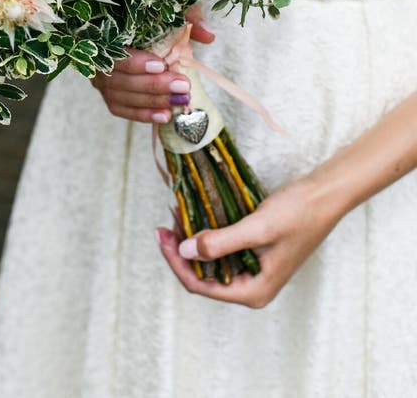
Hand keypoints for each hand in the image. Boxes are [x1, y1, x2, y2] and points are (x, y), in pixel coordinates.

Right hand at [91, 8, 214, 123]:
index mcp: (107, 34)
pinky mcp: (110, 97)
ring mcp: (101, 80)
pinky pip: (123, 110)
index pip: (116, 52)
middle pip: (120, 79)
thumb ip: (188, 20)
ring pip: (121, 96)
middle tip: (182, 86)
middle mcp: (99, 59)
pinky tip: (165, 116)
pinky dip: (143, 115)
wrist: (144, 37)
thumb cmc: (155, 24)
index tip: (162, 65)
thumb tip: (208, 35)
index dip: (136, 62)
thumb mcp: (171, 16)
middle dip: (153, 85)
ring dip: (152, 101)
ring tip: (178, 101)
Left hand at [156, 174, 340, 307]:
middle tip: (165, 226)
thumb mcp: (257, 228)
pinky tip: (195, 216)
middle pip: (203, 275)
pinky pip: (221, 247)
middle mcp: (251, 285)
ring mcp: (252, 268)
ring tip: (175, 217)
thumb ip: (221, 243)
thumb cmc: (297, 214)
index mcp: (253, 291)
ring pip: (210, 260)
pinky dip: (206, 234)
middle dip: (181, 251)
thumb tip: (186, 251)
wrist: (324, 195)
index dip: (177, 263)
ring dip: (191, 241)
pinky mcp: (253, 251)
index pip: (201, 285)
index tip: (162, 238)